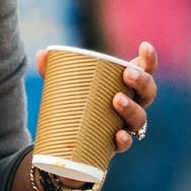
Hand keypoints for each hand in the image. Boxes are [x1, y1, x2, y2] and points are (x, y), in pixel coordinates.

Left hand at [31, 41, 157, 153]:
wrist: (69, 143)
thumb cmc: (75, 105)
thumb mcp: (65, 87)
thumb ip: (55, 71)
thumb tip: (41, 54)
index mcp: (125, 86)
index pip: (146, 70)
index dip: (149, 59)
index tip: (144, 46)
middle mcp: (132, 105)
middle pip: (148, 93)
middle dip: (142, 82)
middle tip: (127, 74)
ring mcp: (126, 126)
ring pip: (140, 118)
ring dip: (131, 108)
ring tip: (116, 99)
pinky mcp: (115, 145)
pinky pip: (126, 144)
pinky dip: (124, 140)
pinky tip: (118, 135)